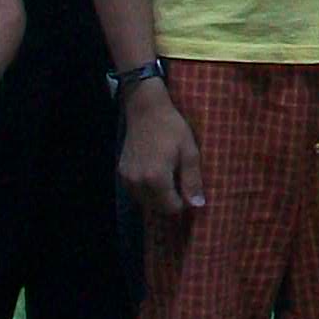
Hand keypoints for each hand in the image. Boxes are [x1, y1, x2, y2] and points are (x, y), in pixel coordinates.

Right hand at [118, 82, 206, 216]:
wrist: (146, 111)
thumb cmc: (172, 128)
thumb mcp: (189, 152)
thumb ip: (192, 181)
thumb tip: (198, 205)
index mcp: (156, 178)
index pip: (171, 208)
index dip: (183, 202)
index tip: (189, 188)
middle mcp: (138, 183)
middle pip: (157, 208)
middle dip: (170, 201)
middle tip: (179, 182)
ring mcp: (127, 178)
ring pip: (145, 202)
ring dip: (158, 197)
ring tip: (168, 177)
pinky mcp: (121, 173)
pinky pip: (136, 192)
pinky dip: (146, 190)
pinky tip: (154, 175)